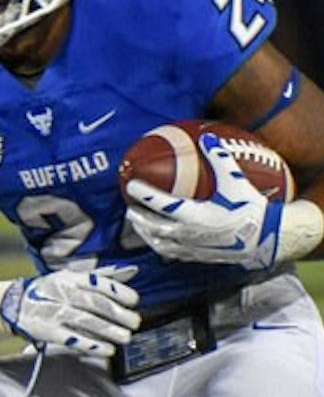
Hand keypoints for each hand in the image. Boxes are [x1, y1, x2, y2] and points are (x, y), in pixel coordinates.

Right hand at [0, 264, 140, 357]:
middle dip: (118, 314)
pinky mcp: (48, 331)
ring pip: (87, 322)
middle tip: (134, 322)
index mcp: (71, 278)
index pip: (99, 283)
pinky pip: (73, 339)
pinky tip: (107, 350)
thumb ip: (102, 275)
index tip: (134, 301)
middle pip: (96, 304)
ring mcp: (55, 313)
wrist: (14, 303)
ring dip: (109, 331)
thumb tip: (133, 271)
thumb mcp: (72, 277)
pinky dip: (92, 345)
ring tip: (125, 337)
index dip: (119, 292)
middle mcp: (64, 294)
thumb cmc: (49, 289)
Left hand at [125, 133, 283, 270]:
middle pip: (155, 227)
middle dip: (139, 217)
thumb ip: (220, 159)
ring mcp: (192, 248)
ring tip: (138, 224)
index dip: (145, 195)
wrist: (267, 238)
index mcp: (196, 214)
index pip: (162, 204)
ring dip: (146, 234)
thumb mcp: (235, 181)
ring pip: (160, 243)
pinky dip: (160, 245)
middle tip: (129, 208)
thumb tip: (208, 138)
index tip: (131, 185)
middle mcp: (190, 234)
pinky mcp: (198, 257)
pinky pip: (172, 253)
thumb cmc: (250, 208)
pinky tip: (158, 240)